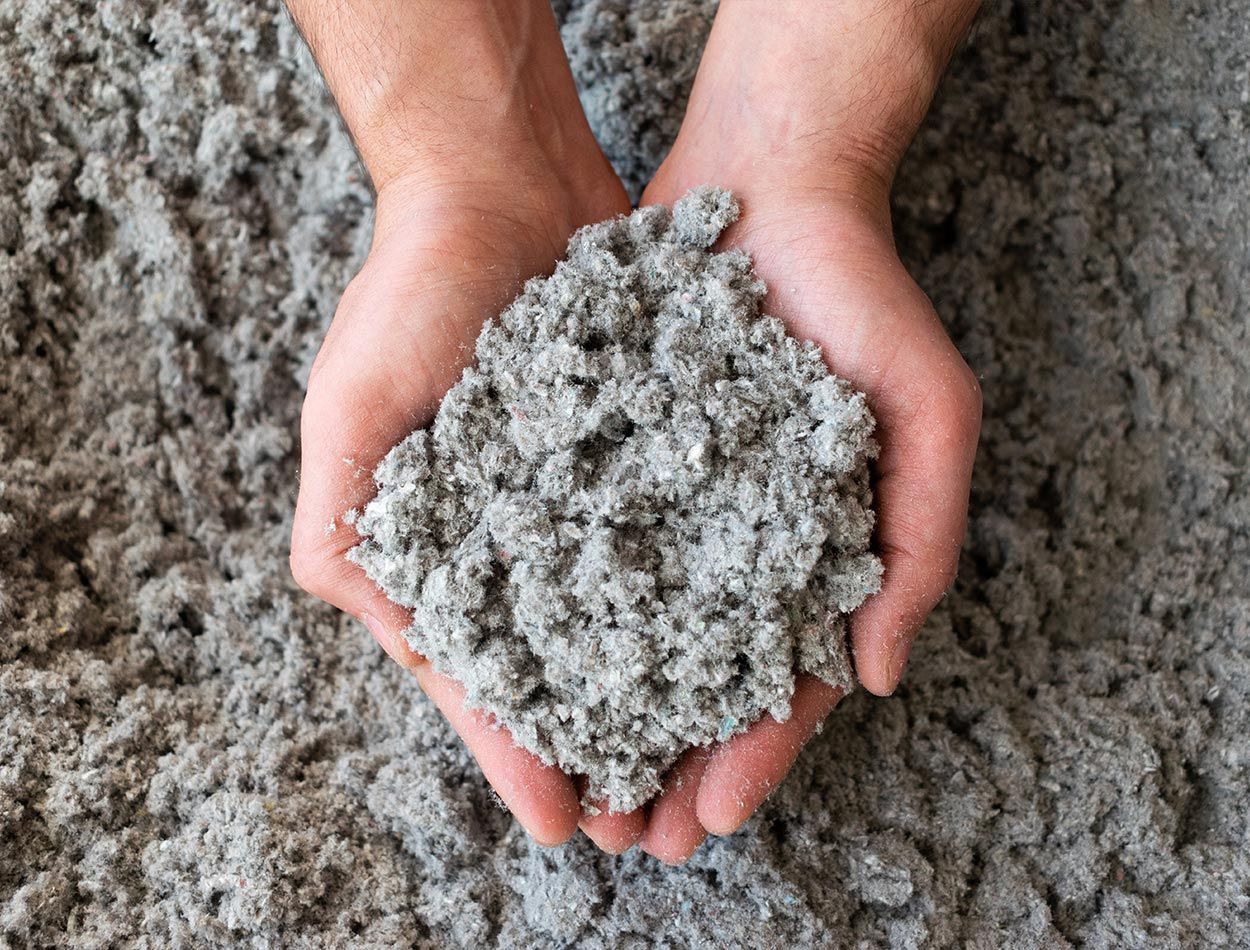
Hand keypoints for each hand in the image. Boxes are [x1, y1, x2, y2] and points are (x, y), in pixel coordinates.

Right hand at [285, 0, 644, 849]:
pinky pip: (675, 537)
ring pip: (624, 617)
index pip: (476, 670)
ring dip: (655, 691)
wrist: (501, 187)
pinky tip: (738, 645)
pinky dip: (700, 592)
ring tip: (700, 763)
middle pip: (556, 664)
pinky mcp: (641, 454)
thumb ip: (349, 529)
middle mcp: (511, 535)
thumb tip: (382, 635)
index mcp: (435, 546)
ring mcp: (580, 499)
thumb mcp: (353, 411)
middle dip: (595, 743)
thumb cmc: (411, 295)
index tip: (565, 820)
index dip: (513, 747)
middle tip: (646, 824)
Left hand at [630, 0, 982, 862]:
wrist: (770, 179)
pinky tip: (522, 656)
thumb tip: (877, 677)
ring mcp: (669, 496)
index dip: (756, 754)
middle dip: (668, 759)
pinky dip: (554, 599)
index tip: (710, 817)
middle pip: (698, 674)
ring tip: (569, 781)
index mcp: (814, 549)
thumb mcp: (929, 413)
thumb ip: (920, 542)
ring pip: (630, 624)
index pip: (786, 679)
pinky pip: (574, 536)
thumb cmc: (865, 295)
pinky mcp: (605, 448)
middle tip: (628, 837)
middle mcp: (735, 538)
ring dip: (604, 707)